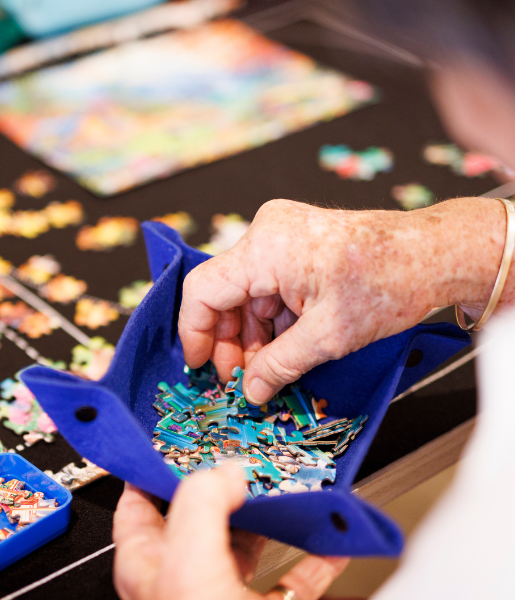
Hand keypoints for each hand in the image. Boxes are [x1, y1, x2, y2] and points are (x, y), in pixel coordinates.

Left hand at [112, 466, 350, 599]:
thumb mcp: (190, 566)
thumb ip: (201, 506)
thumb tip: (224, 471)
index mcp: (149, 567)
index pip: (139, 502)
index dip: (157, 466)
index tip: (183, 435)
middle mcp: (183, 582)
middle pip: (201, 516)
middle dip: (227, 483)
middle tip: (249, 451)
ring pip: (249, 543)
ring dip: (274, 513)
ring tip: (293, 484)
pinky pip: (294, 580)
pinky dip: (315, 555)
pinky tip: (332, 535)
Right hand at [178, 197, 505, 403]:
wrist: (433, 253)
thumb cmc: (391, 280)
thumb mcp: (329, 335)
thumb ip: (280, 364)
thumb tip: (252, 389)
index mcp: (265, 248)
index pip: (203, 291)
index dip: (195, 333)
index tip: (199, 365)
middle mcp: (266, 234)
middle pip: (224, 293)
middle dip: (230, 340)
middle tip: (241, 378)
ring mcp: (280, 236)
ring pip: (246, 293)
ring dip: (253, 334)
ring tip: (266, 369)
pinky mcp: (294, 244)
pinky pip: (267, 285)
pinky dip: (272, 319)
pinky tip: (282, 347)